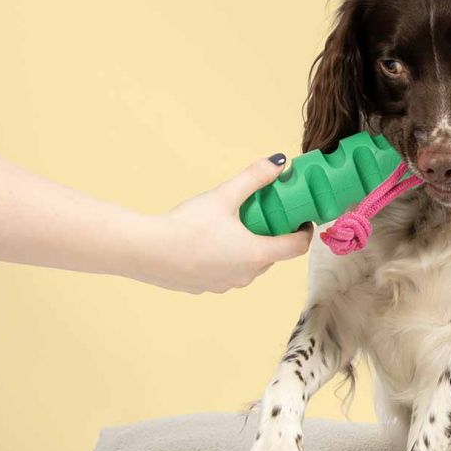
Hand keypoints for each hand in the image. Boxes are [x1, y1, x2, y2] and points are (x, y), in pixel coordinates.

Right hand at [147, 155, 312, 293]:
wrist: (145, 251)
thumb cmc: (187, 225)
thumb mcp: (224, 196)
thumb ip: (254, 178)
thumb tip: (279, 162)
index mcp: (257, 254)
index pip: (296, 248)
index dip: (304, 233)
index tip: (303, 219)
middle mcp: (246, 275)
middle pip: (273, 256)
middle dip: (274, 237)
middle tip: (267, 215)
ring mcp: (226, 285)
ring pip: (250, 266)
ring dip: (251, 249)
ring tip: (238, 227)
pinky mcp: (206, 288)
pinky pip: (227, 273)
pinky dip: (228, 259)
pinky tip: (212, 243)